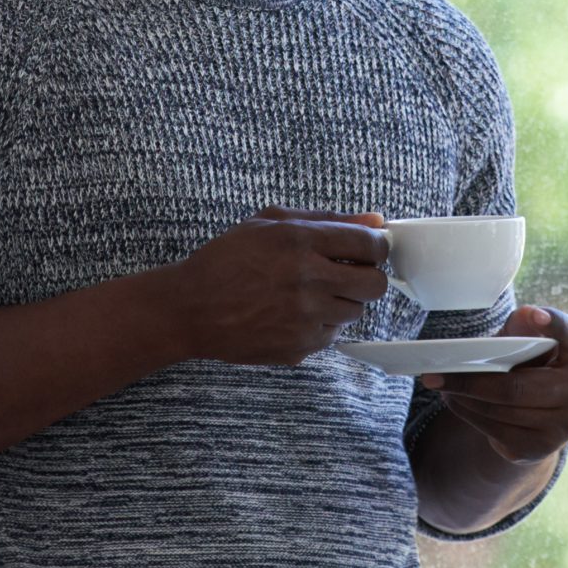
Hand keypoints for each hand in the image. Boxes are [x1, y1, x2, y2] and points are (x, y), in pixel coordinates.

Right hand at [150, 209, 391, 366]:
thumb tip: (376, 220)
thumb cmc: (228, 260)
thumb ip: (328, 219)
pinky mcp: (298, 348)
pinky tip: (293, 314)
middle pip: (375, 284)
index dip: (377, 247)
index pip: (371, 245)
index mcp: (301, 242)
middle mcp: (307, 281)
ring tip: (310, 294)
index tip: (370, 250)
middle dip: (367, 276)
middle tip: (347, 273)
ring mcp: (304, 319)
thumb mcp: (272, 223)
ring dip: (342, 301)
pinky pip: (332, 336)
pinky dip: (320, 325)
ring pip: (355, 312)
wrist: (189, 309)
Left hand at [416, 302, 567, 464]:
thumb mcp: (534, 339)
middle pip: (519, 387)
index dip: (554, 325)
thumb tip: (526, 317)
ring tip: (441, 387)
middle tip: (435, 375)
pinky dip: (472, 416)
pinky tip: (458, 402)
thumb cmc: (537, 361)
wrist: (546, 410)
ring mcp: (566, 425)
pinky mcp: (543, 448)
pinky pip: (497, 432)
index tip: (534, 316)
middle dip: (471, 381)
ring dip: (465, 399)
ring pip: (502, 411)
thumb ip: (526, 326)